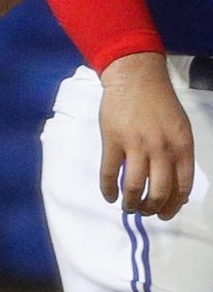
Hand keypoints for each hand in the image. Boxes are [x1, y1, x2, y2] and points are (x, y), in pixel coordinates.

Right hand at [98, 50, 193, 218]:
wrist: (136, 79)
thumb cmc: (159, 102)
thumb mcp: (180, 128)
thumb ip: (178, 153)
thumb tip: (173, 181)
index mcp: (181, 146)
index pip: (182, 186)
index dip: (173, 205)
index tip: (165, 213)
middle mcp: (161, 149)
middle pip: (159, 191)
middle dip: (152, 208)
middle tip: (145, 212)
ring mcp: (136, 145)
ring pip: (135, 186)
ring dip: (131, 203)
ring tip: (128, 207)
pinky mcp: (112, 141)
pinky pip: (110, 173)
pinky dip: (108, 189)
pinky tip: (109, 196)